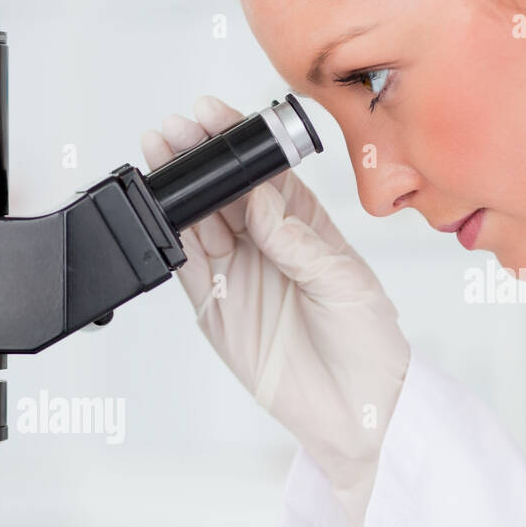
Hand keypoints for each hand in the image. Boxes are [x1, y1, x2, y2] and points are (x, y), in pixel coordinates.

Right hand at [140, 96, 410, 526]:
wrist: (355, 411)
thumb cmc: (368, 344)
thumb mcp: (344, 282)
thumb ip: (297, 240)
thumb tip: (258, 201)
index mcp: (305, 225)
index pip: (262, 172)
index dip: (236, 142)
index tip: (212, 115)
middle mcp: (267, 245)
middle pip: (222, 191)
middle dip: (196, 157)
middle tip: (172, 131)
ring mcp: (238, 275)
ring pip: (197, 222)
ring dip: (176, 191)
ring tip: (157, 158)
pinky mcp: (216, 309)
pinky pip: (186, 268)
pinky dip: (170, 240)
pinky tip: (160, 211)